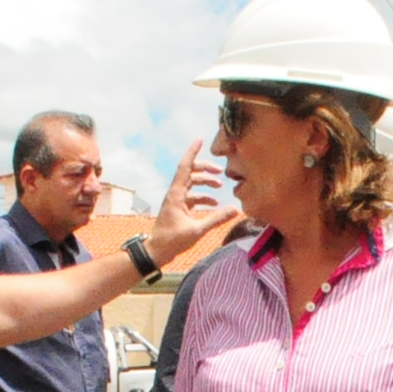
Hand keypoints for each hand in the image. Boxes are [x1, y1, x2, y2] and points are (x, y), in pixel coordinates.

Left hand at [149, 144, 242, 265]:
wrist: (157, 252)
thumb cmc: (173, 240)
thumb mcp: (197, 230)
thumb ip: (216, 219)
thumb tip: (235, 210)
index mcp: (176, 194)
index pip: (185, 167)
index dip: (192, 152)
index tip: (199, 140)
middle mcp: (176, 194)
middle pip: (191, 173)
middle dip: (205, 169)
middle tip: (220, 171)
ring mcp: (177, 201)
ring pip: (192, 184)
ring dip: (205, 183)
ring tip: (220, 186)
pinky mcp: (179, 209)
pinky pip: (193, 197)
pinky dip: (203, 197)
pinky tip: (215, 204)